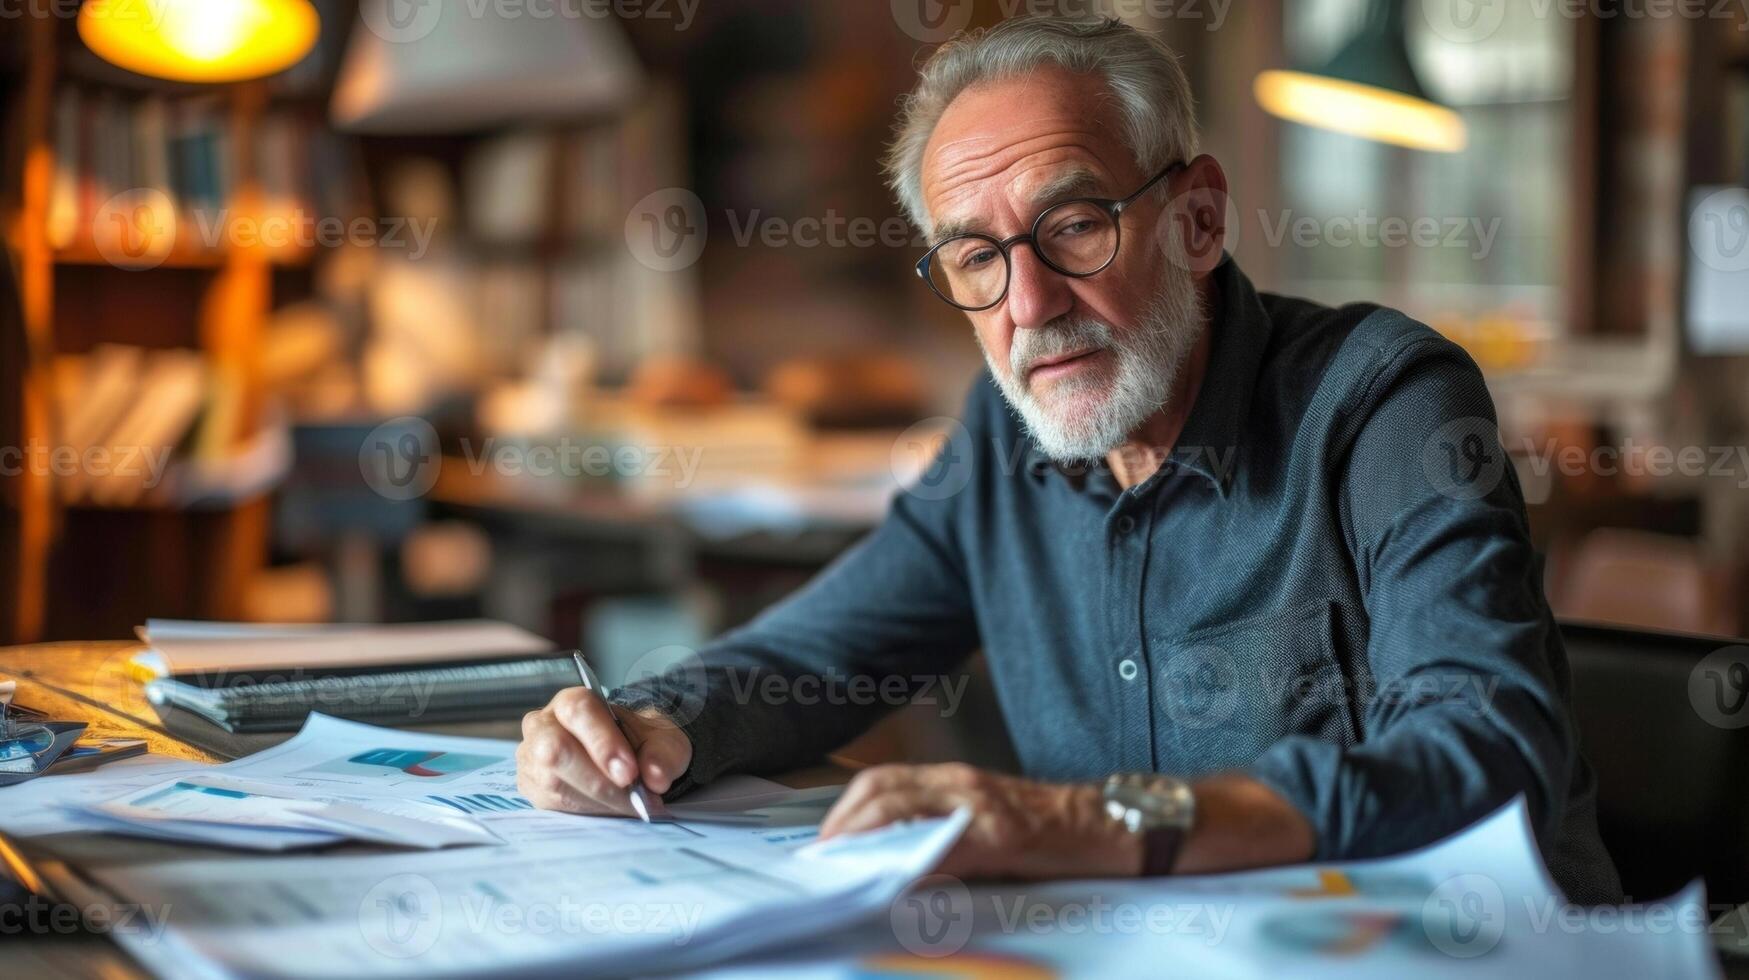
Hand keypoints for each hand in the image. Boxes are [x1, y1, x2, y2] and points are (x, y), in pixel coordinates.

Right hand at [516, 686, 692, 815]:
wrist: (628, 757)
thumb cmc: (640, 742)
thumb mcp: (663, 740)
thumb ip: (663, 754)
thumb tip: (655, 777)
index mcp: (571, 701)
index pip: (577, 711)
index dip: (602, 743)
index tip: (630, 773)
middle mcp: (543, 726)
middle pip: (555, 750)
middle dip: (598, 781)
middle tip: (634, 798)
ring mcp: (531, 759)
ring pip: (553, 783)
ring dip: (598, 802)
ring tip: (631, 806)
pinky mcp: (533, 788)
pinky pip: (555, 806)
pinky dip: (590, 812)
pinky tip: (612, 810)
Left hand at [817, 763, 1140, 879]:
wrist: (1104, 826)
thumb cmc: (1046, 828)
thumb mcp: (985, 817)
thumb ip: (942, 827)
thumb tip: (891, 857)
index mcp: (954, 778)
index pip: (882, 781)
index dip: (845, 808)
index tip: (825, 839)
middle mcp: (960, 783)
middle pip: (881, 790)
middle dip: (843, 822)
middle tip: (824, 855)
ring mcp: (979, 807)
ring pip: (903, 810)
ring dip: (865, 837)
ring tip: (844, 864)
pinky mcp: (1000, 836)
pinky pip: (944, 845)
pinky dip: (912, 860)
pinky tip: (894, 878)